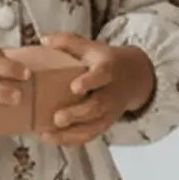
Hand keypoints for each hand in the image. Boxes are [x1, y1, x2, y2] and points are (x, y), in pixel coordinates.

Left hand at [36, 33, 154, 145]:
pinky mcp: (104, 124)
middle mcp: (111, 93)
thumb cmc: (104, 61)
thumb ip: (68, 42)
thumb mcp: (91, 47)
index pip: (102, 75)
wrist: (134, 77)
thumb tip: (44, 39)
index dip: (90, 81)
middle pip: (97, 107)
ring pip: (93, 126)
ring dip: (71, 132)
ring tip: (48, 134)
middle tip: (58, 118)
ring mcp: (109, 111)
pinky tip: (51, 138)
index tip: (75, 87)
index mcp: (108, 69)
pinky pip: (90, 135)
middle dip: (77, 114)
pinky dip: (71, 140)